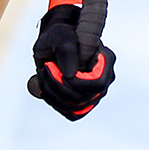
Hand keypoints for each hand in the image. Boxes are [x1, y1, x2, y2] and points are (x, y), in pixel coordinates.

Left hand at [28, 4, 115, 119]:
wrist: (55, 41)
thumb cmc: (59, 35)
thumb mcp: (59, 35)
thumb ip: (66, 50)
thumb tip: (69, 75)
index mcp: (106, 60)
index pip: (96, 84)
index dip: (72, 82)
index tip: (51, 65)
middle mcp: (105, 79)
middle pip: (83, 100)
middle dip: (56, 86)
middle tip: (43, 68)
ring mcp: (96, 92)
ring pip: (75, 110)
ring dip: (51, 94)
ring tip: (42, 74)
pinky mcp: (84, 103)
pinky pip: (70, 114)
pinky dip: (53, 101)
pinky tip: (45, 85)